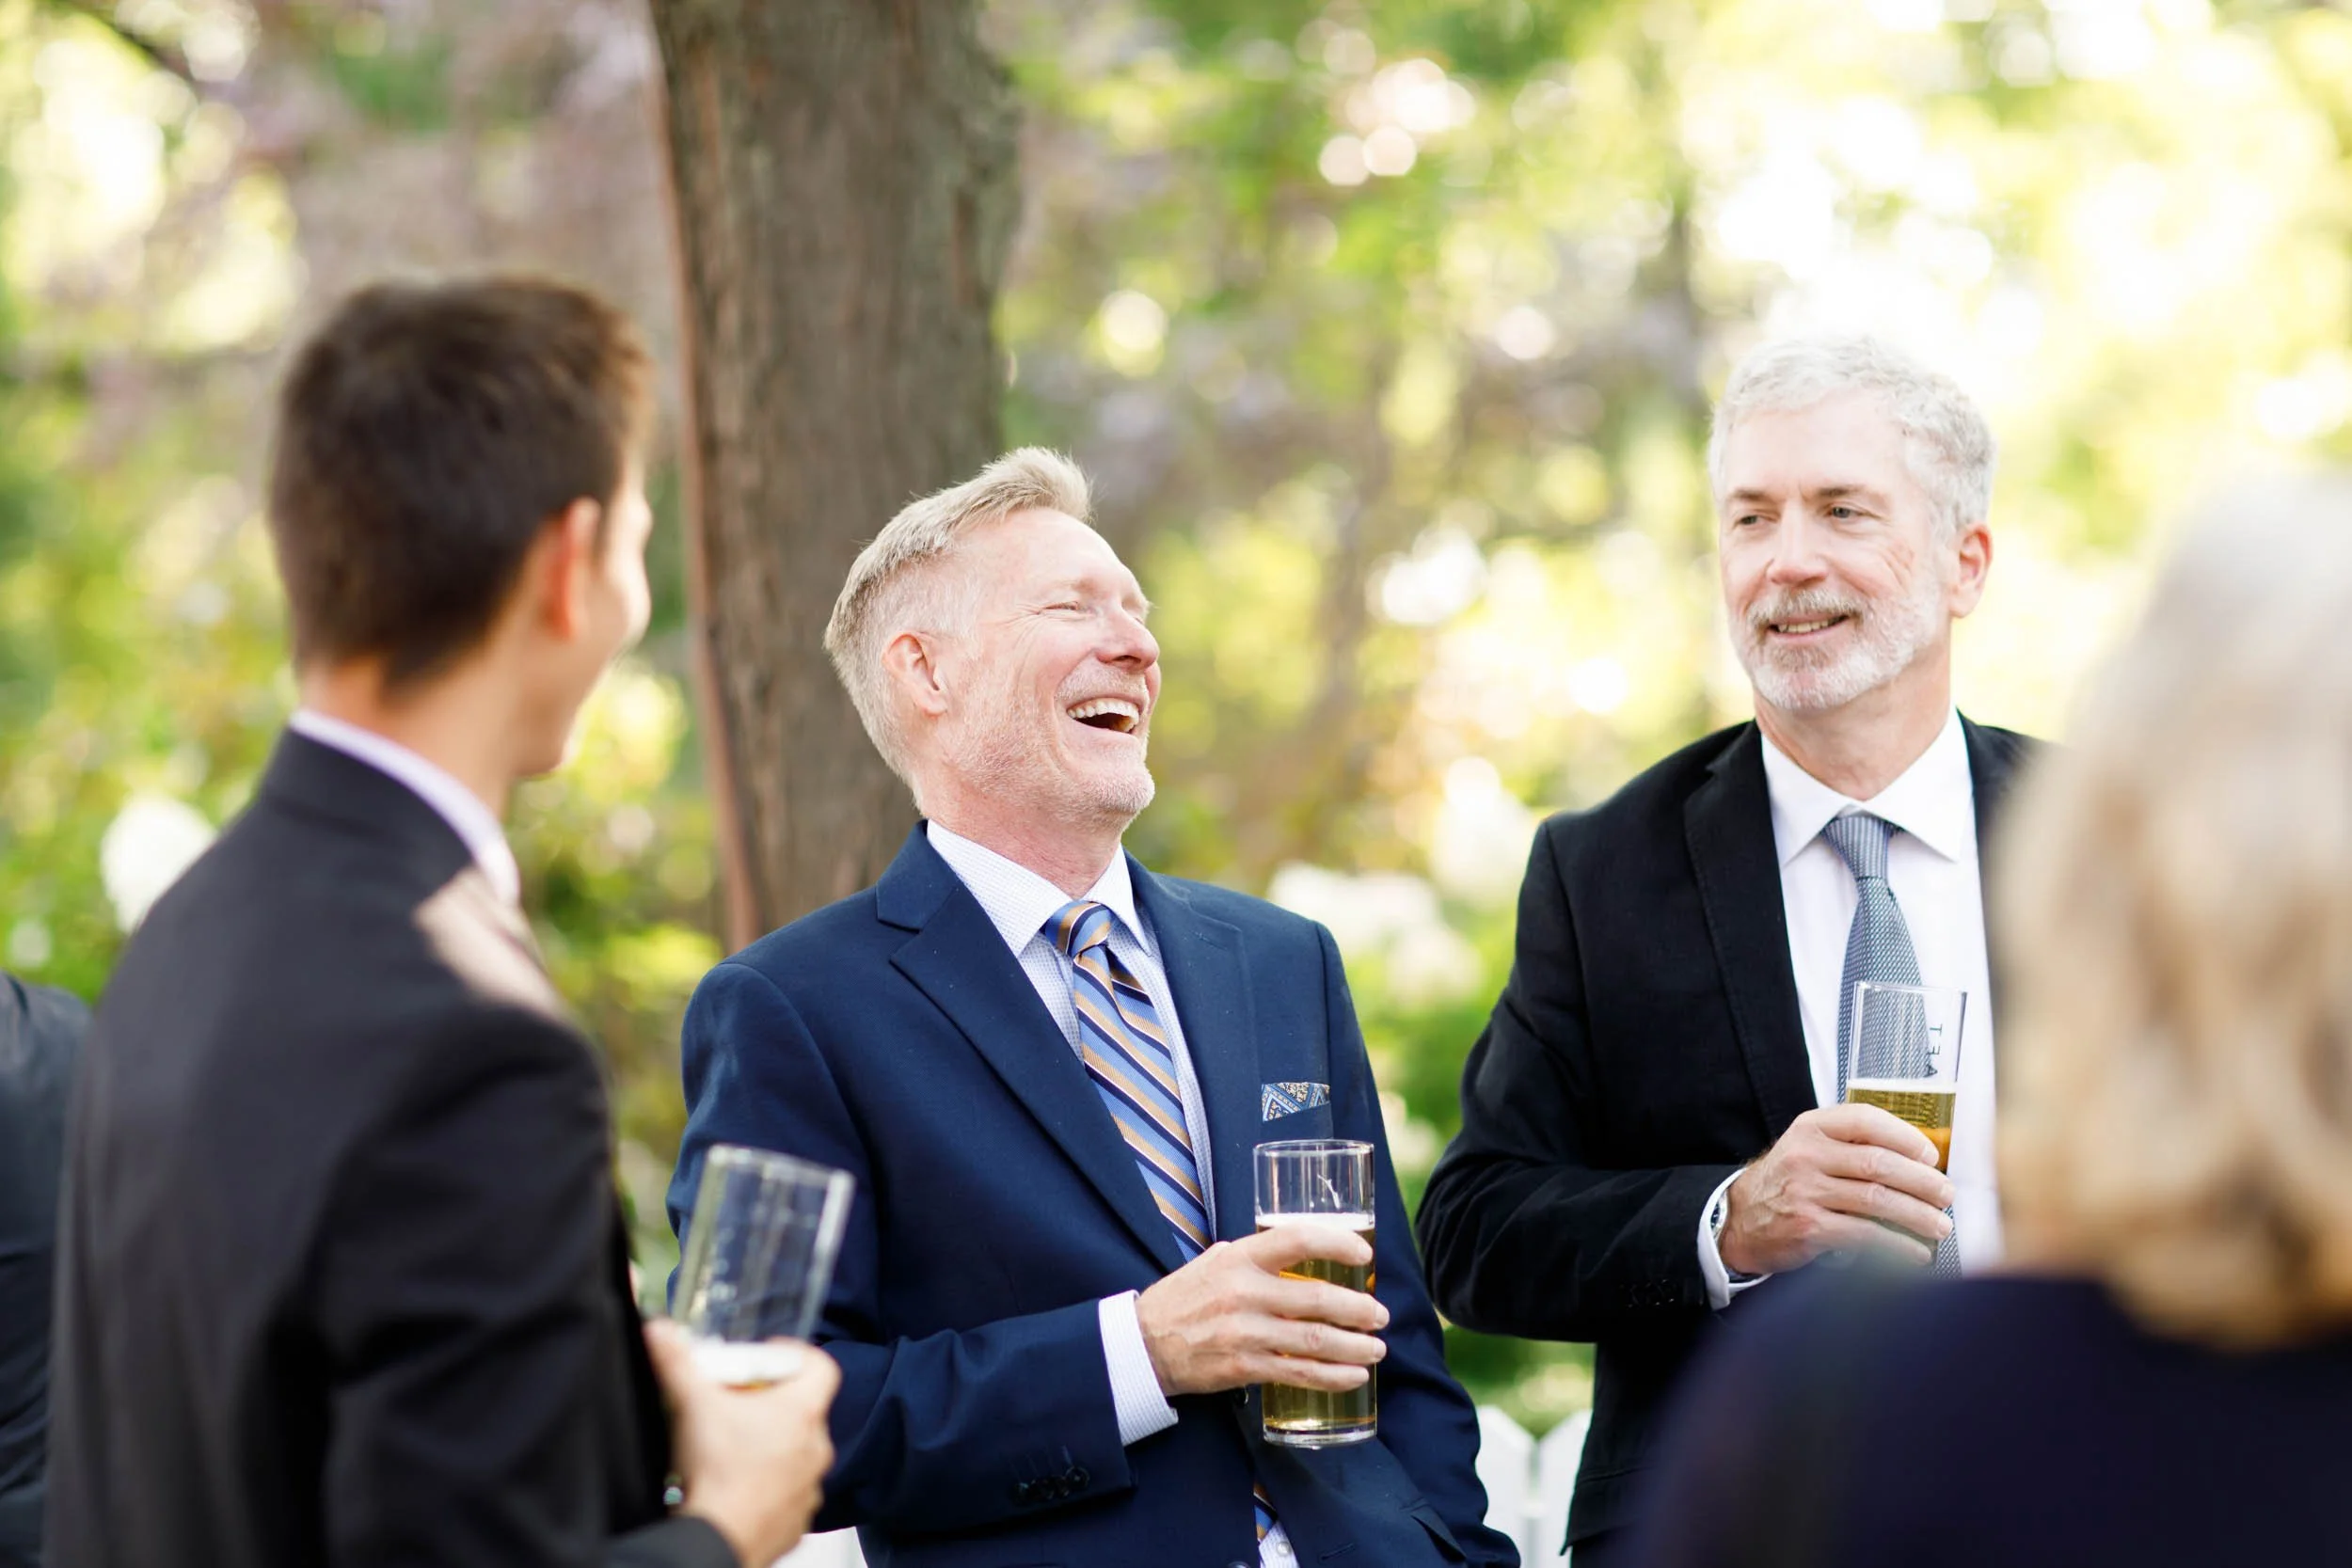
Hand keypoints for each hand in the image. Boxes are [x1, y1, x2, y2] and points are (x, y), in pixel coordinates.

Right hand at [645, 1319, 838, 1567]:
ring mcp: (809, 1487)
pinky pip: (787, 1493)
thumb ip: (676, 1361)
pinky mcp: (796, 1520)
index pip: (821, 1366)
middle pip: (802, 1410)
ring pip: (795, 1454)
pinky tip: (735, 1484)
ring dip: (769, 1447)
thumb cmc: (718, 1475)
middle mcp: (816, 1448)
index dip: (795, 1355)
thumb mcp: (692, 1405)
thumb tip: (660, 1331)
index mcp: (802, 1413)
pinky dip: (766, 1486)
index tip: (767, 1357)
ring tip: (731, 1448)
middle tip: (735, 1403)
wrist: (719, 1540)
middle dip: (769, 1403)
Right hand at [1135, 1223, 1388, 1397]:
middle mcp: (1244, 1292)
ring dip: (1354, 1347)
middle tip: (1380, 1315)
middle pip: (1317, 1299)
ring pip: (1314, 1341)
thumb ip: (1254, 1255)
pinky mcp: (1243, 1367)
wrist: (1144, 1344)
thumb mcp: (1214, 1261)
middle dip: (1359, 1309)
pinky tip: (1353, 1377)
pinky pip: (1297, 1373)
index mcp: (1240, 1258)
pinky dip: (1332, 1377)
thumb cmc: (1184, 1298)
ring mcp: (1245, 1333)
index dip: (1338, 1244)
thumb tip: (1298, 1249)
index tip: (1364, 1255)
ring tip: (1377, 1349)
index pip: (1298, 1239)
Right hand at [1719, 1104, 1953, 1275]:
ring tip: (1940, 1226)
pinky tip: (1915, 1252)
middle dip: (1922, 1181)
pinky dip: (1897, 1245)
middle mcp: (1806, 1155)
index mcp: (1811, 1129)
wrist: (1742, 1219)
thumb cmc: (1789, 1183)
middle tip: (1946, 1195)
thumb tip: (1918, 1162)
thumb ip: (1850, 1147)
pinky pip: (1865, 1234)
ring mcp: (1806, 1191)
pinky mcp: (1809, 1227)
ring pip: (1877, 1200)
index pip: (1865, 1120)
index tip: (1931, 1155)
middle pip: (1878, 1163)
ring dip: (1918, 1215)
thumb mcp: (1808, 1150)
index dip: (1905, 1136)